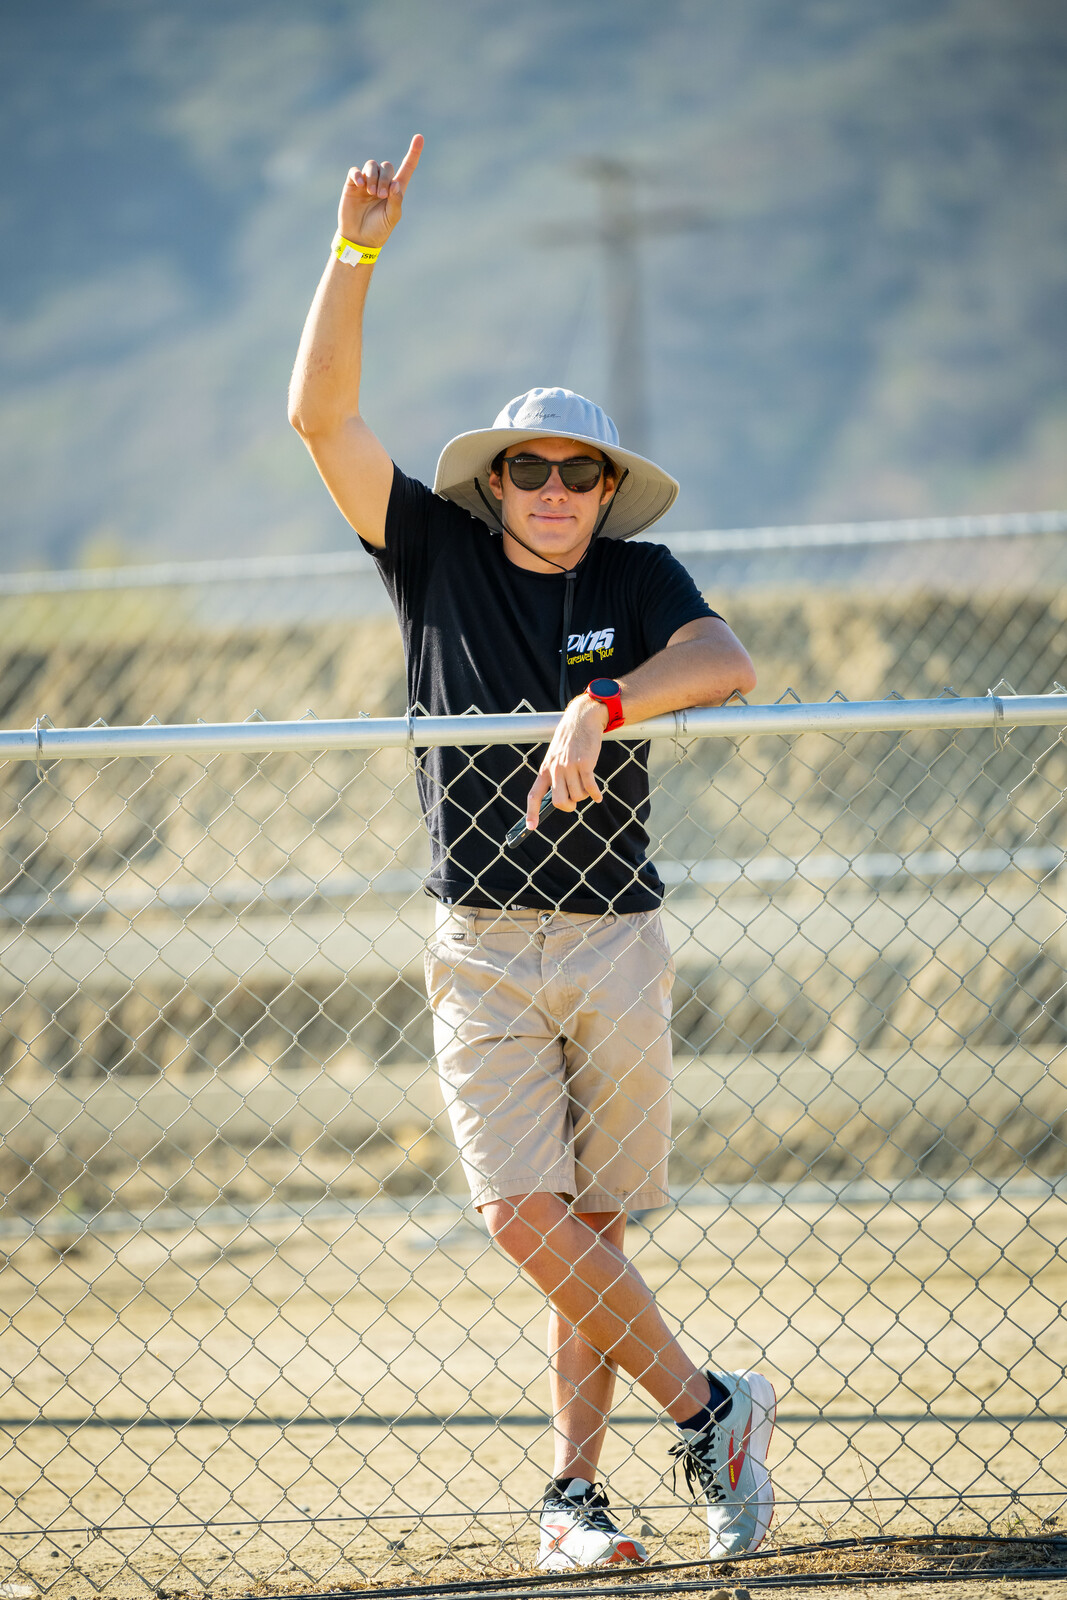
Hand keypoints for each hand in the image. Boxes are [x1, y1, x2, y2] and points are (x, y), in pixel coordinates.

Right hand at [338, 134, 423, 248]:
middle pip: (387, 167)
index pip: (407, 167)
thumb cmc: (378, 230)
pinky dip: (358, 174)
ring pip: (372, 165)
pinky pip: (356, 171)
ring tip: (372, 193)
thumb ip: (396, 201)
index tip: (420, 137)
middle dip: (385, 179)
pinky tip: (361, 184)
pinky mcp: (353, 184)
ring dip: (373, 177)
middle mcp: (382, 182)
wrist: (359, 238)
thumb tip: (396, 184)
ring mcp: (367, 182)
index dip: (413, 153)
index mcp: (396, 190)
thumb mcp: (392, 218)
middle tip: (381, 195)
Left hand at [525, 696, 608, 829]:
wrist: (581, 719)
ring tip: (587, 786)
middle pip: (560, 802)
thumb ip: (556, 775)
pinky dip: (596, 794)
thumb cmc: (570, 740)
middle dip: (569, 806)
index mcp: (546, 769)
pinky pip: (590, 787)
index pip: (534, 795)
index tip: (530, 827)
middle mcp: (555, 769)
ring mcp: (570, 766)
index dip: (531, 812)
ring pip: (577, 796)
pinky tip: (599, 796)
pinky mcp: (584, 763)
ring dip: (585, 796)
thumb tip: (563, 800)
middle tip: (575, 802)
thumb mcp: (556, 756)